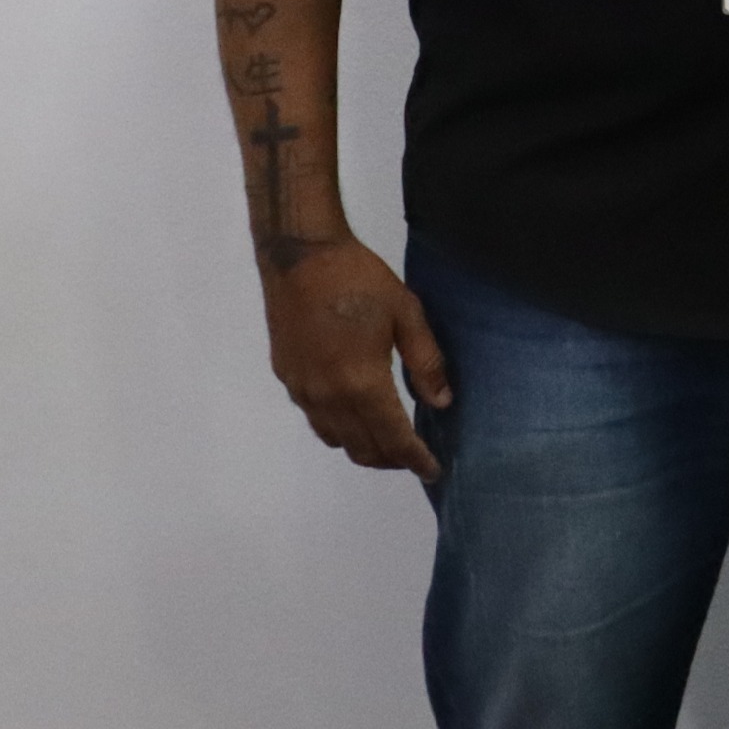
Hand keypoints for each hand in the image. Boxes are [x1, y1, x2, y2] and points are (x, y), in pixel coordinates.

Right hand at [261, 236, 449, 478]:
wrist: (300, 257)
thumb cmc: (361, 280)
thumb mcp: (407, 314)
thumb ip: (426, 362)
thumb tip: (441, 403)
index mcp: (362, 383)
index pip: (393, 438)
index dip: (415, 459)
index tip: (434, 471)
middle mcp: (329, 397)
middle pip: (361, 449)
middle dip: (391, 460)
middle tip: (415, 456)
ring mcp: (303, 391)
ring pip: (335, 440)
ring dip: (364, 447)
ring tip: (389, 438)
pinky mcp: (287, 379)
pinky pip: (316, 420)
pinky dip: (340, 428)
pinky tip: (357, 411)